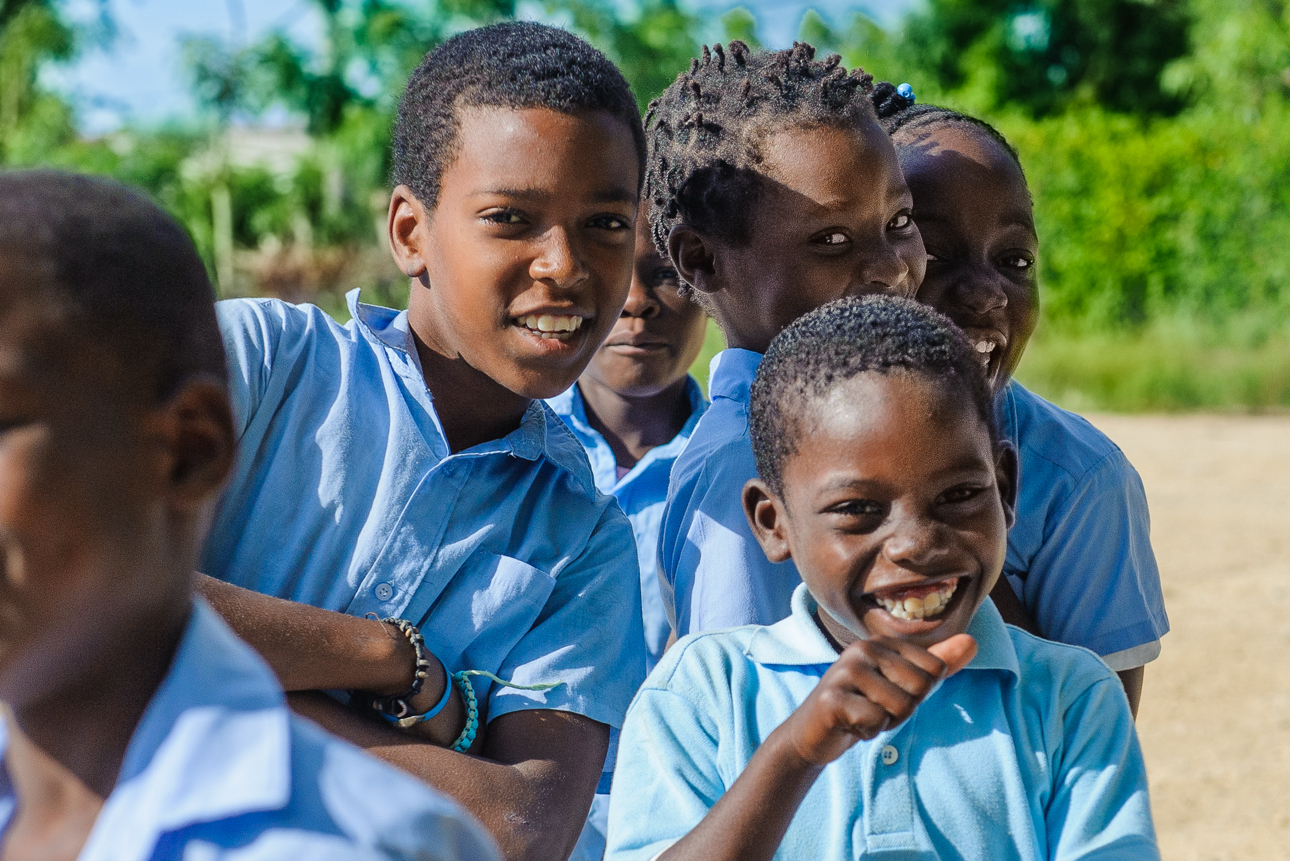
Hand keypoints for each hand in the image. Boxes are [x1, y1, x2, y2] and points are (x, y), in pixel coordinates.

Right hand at [779, 634, 976, 766]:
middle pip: (920, 688)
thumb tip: (973, 641)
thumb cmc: (862, 705)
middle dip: (903, 710)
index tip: (890, 694)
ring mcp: (845, 671)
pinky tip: (849, 724)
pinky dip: (866, 732)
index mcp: (883, 641)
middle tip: (874, 708)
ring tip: (861, 715)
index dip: (918, 694)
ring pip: (900, 707)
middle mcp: (864, 648)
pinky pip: (875, 721)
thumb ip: (937, 663)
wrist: (813, 732)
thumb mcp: (902, 684)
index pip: (935, 669)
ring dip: (884, 723)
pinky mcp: (831, 698)